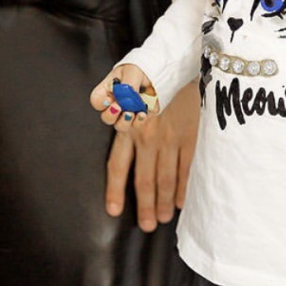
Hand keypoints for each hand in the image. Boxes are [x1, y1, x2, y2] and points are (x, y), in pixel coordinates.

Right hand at [90, 63, 155, 128]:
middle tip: (118, 107)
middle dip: (110, 115)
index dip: (100, 103)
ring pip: (119, 125)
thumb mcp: (132, 71)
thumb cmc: (140, 68)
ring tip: (131, 113)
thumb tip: (126, 101)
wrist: (159, 71)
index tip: (109, 99)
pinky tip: (142, 113)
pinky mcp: (139, 117)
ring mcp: (127, 112)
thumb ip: (128, 85)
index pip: (96, 101)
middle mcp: (115, 103)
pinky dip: (138, 121)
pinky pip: (136, 125)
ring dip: (124, 121)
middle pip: (106, 117)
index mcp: (108, 90)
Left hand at [102, 80, 199, 231]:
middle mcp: (148, 138)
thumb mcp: (121, 78)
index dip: (116, 190)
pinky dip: (184, 186)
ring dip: (165, 202)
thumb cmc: (148, 68)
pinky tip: (183, 202)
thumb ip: (106, 94)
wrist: (178, 59)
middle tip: (147, 226)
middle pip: (145, 180)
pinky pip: (186, 167)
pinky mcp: (189, 135)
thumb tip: (96, 104)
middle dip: (146, 206)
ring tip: (163, 219)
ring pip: (167, 178)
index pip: (119, 165)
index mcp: (128, 126)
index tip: (114, 210)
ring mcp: (171, 139)